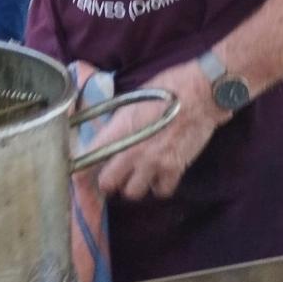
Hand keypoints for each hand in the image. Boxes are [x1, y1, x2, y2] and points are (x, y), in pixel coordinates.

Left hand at [86, 58, 227, 201]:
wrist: (201, 93)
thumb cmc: (167, 88)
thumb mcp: (133, 100)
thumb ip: (119, 123)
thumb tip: (109, 135)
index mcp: (118, 130)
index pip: (88, 158)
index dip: (81, 169)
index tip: (82, 173)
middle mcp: (131, 151)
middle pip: (107, 184)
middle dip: (109, 181)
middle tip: (114, 174)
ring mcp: (153, 163)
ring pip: (133, 193)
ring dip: (134, 186)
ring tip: (138, 176)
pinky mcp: (175, 169)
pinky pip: (161, 191)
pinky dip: (160, 187)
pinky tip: (160, 176)